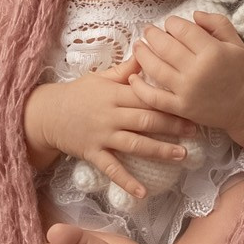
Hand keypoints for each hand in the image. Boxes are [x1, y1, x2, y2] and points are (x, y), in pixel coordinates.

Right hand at [24, 55, 199, 199]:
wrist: (46, 113)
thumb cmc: (77, 94)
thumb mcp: (100, 77)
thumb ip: (125, 70)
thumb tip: (146, 50)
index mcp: (115, 94)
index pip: (147, 95)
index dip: (169, 100)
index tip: (190, 102)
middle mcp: (111, 114)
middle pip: (146, 119)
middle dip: (173, 125)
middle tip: (196, 130)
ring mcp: (102, 135)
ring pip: (135, 144)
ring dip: (159, 150)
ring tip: (182, 155)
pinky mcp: (92, 153)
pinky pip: (112, 169)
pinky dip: (126, 181)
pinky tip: (142, 193)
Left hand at [131, 10, 243, 148]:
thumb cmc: (238, 71)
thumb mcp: (235, 42)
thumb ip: (217, 23)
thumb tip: (194, 14)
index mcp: (212, 51)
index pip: (182, 30)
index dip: (171, 23)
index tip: (170, 24)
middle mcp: (197, 70)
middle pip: (165, 46)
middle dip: (152, 34)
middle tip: (148, 30)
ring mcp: (187, 90)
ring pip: (155, 68)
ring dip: (142, 54)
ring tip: (138, 46)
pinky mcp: (180, 107)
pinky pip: (153, 97)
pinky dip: (139, 87)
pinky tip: (132, 76)